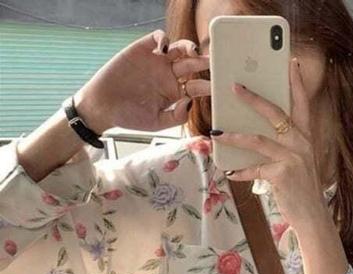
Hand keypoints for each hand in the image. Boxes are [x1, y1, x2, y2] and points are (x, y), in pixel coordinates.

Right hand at [73, 29, 210, 133]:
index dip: (207, 85)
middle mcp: (168, 75)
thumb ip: (176, 117)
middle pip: (192, 65)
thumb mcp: (156, 123)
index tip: (215, 87)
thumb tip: (191, 102)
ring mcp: (157, 61)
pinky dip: (163, 38)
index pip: (196, 86)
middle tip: (212, 62)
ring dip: (189, 47)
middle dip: (203, 63)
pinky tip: (164, 48)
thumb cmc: (129, 117)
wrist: (103, 107)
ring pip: (179, 49)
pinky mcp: (142, 49)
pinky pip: (158, 38)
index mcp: (175, 93)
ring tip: (193, 51)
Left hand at [210, 57, 329, 230]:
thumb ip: (283, 147)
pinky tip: (231, 173)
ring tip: (217, 132)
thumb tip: (254, 134)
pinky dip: (241, 171)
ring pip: (258, 139)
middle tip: (234, 86)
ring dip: (235, 136)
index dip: (296, 82)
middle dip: (253, 98)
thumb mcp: (297, 162)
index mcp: (306, 137)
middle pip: (275, 113)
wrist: (312, 215)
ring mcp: (293, 158)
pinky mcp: (282, 174)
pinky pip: (255, 169)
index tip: (290, 62)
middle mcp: (301, 143)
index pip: (302, 103)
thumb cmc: (301, 188)